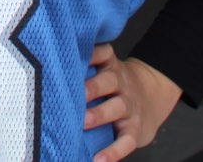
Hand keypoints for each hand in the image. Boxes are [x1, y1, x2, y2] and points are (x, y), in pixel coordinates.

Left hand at [83, 42, 182, 161]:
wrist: (152, 97)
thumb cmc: (114, 86)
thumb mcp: (106, 70)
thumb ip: (86, 69)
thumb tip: (50, 70)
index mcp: (110, 67)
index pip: (104, 53)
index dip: (92, 52)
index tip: (76, 53)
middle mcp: (121, 83)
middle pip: (109, 80)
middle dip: (93, 86)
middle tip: (78, 93)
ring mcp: (129, 106)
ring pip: (118, 107)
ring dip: (101, 114)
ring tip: (85, 122)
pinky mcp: (135, 129)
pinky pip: (126, 140)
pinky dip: (114, 151)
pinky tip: (100, 160)